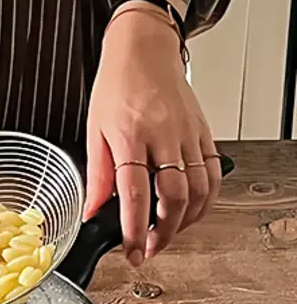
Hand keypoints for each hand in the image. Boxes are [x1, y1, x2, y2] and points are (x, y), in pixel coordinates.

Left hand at [84, 8, 221, 266]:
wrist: (143, 52)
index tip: (131, 251)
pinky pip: (212, 173)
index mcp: (130, 137)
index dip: (135, 229)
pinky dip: (205, 199)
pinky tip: (191, 211)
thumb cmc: (116, 87)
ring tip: (166, 235)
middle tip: (149, 249)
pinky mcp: (203, 133)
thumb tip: (91, 213)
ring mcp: (187, 135)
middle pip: (174, 197)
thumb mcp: (94, 130)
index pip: (135, 194)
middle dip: (164, 233)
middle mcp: (163, 136)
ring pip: (199, 190)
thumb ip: (96, 176)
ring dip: (186, 221)